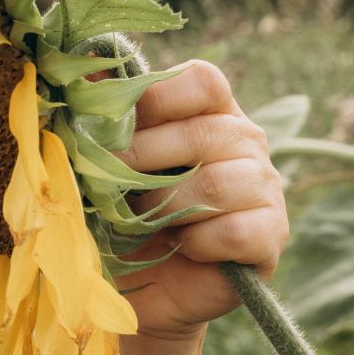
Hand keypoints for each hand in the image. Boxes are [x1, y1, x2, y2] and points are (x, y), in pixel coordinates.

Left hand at [109, 60, 289, 343]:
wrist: (139, 289)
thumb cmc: (121, 217)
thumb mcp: (104, 164)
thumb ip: (101, 114)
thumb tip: (83, 65)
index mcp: (209, 111)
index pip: (203, 80)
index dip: (160, 96)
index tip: (118, 126)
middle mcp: (245, 142)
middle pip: (207, 132)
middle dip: (144, 161)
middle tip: (111, 188)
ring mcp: (266, 188)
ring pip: (220, 183)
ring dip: (167, 206)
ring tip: (146, 222)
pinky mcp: (270, 237)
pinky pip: (235, 231)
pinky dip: (198, 243)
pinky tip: (184, 248)